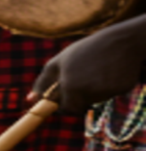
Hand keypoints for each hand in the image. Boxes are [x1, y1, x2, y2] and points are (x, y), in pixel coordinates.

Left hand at [30, 21, 145, 112]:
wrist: (119, 41)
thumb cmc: (85, 51)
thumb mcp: (59, 63)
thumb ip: (44, 82)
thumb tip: (30, 100)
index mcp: (69, 86)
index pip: (66, 109)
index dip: (66, 105)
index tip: (66, 98)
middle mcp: (86, 91)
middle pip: (81, 107)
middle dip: (81, 98)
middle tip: (84, 80)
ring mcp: (105, 91)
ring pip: (96, 100)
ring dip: (96, 92)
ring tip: (97, 72)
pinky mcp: (121, 89)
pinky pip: (112, 95)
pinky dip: (110, 87)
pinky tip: (110, 73)